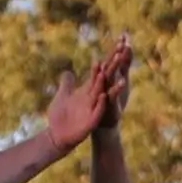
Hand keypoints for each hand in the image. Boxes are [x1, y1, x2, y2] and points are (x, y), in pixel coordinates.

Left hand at [43, 35, 133, 153]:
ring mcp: (93, 109)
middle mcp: (93, 98)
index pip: (100, 72)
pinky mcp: (90, 122)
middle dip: (113, 67)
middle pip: (105, 80)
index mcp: (88, 91)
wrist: (58, 136)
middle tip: (123, 53)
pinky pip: (97, 111)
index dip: (108, 60)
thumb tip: (68, 72)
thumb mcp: (63, 95)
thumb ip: (67, 84)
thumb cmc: (60, 116)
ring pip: (104, 95)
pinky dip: (100, 104)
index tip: (118, 46)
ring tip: (120, 77)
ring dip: (112, 87)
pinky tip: (104, 95)